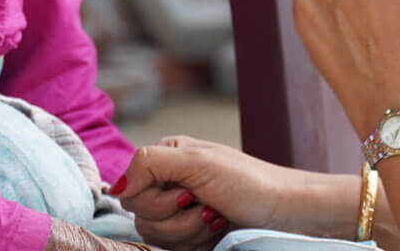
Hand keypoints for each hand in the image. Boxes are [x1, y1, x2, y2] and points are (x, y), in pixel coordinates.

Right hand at [115, 136, 301, 247]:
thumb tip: (116, 187)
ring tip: (215, 217)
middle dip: (176, 217)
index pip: (130, 189)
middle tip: (207, 204)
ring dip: (189, 230)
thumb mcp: (196, 162)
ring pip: (156, 235)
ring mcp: (178, 210)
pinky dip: (197, 242)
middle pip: (141, 215)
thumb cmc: (248, 180)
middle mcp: (167, 182)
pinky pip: (174, 247)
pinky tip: (217, 229)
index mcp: (166, 158)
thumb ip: (150, 163)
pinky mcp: (190, 233)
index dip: (157, 199)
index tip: (189, 193)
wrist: (284, 210)